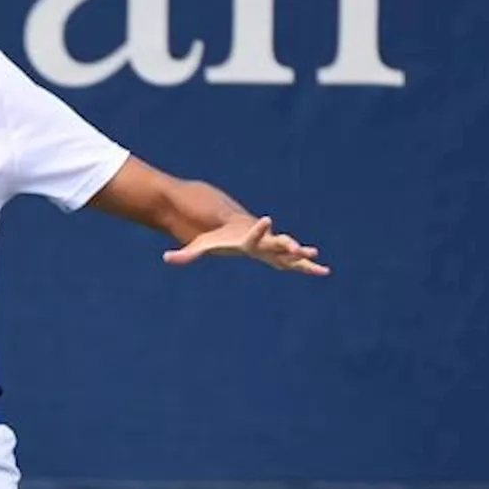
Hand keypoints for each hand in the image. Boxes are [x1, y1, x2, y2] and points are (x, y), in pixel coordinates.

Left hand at [162, 216, 329, 275]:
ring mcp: (269, 247)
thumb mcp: (199, 245)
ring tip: (320, 264)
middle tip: (301, 248)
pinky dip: (306, 266)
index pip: (253, 235)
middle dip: (288, 246)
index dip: (259, 228)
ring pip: (288, 254)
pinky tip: (323, 270)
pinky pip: (292, 261)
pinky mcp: (274, 253)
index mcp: (244, 238)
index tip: (268, 218)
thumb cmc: (213, 236)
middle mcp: (261, 241)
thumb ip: (185, 254)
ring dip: (303, 259)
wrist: (228, 224)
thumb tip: (166, 258)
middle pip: (276, 244)